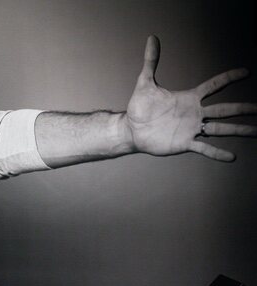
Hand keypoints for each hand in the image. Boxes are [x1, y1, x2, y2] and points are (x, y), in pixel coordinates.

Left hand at [126, 35, 256, 161]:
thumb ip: (151, 61)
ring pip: (220, 128)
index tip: (246, 72)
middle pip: (224, 109)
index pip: (214, 86)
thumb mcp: (145, 82)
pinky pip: (204, 148)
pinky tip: (232, 157)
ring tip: (256, 131)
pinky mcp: (184, 143)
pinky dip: (217, 152)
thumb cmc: (139, 107)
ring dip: (238, 130)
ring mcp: (191, 129)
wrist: (131, 129)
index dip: (229, 78)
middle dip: (243, 108)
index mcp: (189, 98)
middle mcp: (195, 113)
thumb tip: (151, 38)